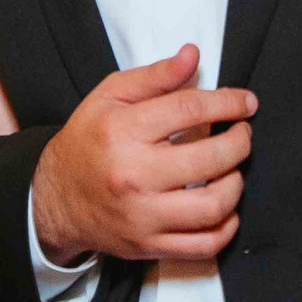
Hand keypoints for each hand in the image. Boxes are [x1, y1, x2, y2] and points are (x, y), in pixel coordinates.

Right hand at [31, 44, 254, 263]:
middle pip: (211, 158)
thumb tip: (193, 55)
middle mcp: (133, 175)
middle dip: (239, 142)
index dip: (228, 102)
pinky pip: (205, 244)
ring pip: (214, 206)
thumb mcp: (109, 97)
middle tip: (241, 133)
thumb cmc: (88, 141)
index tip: (246, 102)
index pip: (190, 109)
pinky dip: (227, 227)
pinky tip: (225, 207)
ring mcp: (143, 216)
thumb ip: (155, 76)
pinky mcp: (149, 245)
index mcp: (122, 131)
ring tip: (232, 168)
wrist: (55, 200)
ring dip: (236, 183)